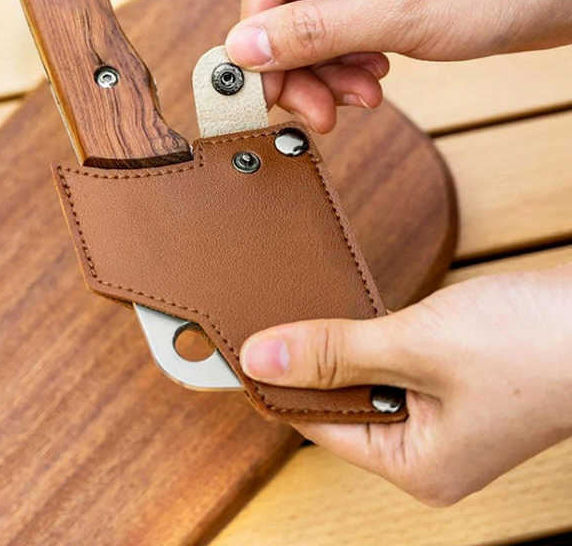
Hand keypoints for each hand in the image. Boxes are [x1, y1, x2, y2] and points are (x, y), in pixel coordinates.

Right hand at [225, 0, 571, 132]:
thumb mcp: (393, 15)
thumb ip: (312, 33)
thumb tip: (242, 50)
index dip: (261, 49)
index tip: (267, 97)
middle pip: (284, 18)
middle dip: (301, 72)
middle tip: (321, 114)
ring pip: (309, 36)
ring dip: (327, 76)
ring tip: (363, 98)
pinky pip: (337, 39)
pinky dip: (347, 69)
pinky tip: (373, 81)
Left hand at [239, 265, 571, 504]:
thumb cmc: (533, 343)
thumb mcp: (416, 344)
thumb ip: (335, 351)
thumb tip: (262, 356)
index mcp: (417, 466)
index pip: (320, 426)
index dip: (281, 384)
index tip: (244, 346)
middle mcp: (430, 449)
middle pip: (342, 404)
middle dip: (311, 362)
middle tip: (270, 317)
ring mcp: (446, 416)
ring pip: (368, 379)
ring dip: (342, 345)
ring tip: (307, 309)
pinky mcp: (458, 382)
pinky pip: (395, 364)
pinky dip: (373, 338)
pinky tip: (356, 312)